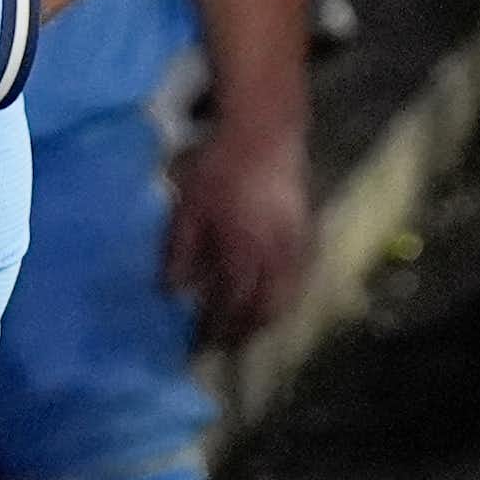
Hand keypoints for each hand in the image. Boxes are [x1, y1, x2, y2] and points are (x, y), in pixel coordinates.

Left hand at [163, 122, 311, 348]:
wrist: (265, 133)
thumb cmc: (217, 168)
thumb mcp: (187, 207)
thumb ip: (180, 252)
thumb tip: (172, 292)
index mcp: (243, 252)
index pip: (230, 307)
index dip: (214, 331)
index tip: (196, 346)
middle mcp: (275, 257)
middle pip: (263, 312)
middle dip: (242, 334)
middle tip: (220, 346)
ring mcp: (297, 248)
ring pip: (286, 300)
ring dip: (264, 321)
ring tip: (242, 330)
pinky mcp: (307, 236)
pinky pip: (298, 281)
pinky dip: (282, 299)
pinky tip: (266, 300)